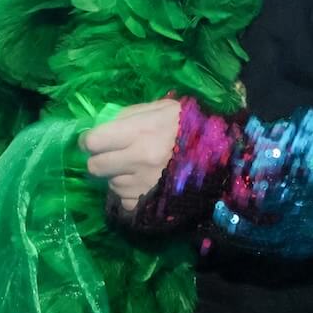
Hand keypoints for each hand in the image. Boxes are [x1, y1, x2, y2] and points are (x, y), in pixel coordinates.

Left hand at [80, 99, 182, 213]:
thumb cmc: (190, 126)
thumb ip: (129, 115)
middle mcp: (139, 160)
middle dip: (99, 159)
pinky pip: (124, 200)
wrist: (223, 155)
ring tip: (136, 167)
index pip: (93, 141)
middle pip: (94, 166)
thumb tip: (101, 125)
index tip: (94, 140)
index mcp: (140, 132)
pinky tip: (143, 182)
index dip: (89, 140)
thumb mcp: (162, 109)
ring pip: (110, 184)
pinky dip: (129, 192)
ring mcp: (143, 184)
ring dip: (117, 176)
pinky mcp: (148, 203)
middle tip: (111, 154)